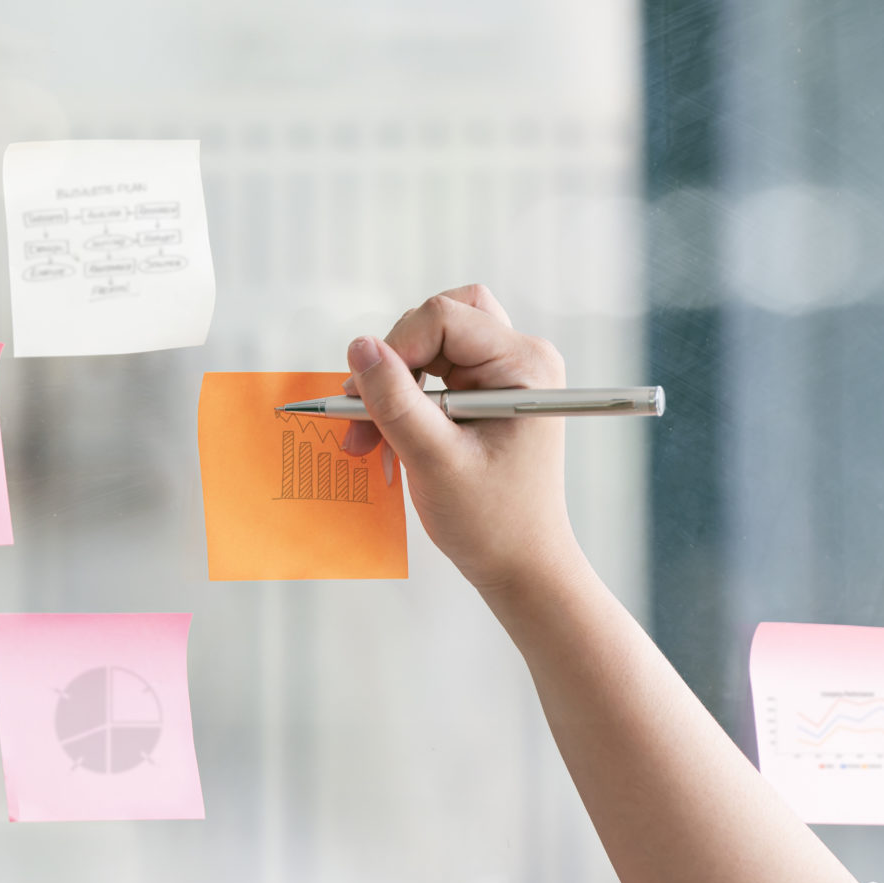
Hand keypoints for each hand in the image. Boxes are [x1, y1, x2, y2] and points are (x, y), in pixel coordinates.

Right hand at [341, 284, 581, 593]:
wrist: (521, 564)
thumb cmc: (493, 521)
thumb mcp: (435, 460)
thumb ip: (395, 400)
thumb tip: (359, 348)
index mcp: (524, 365)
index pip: (443, 318)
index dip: (396, 348)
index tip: (366, 398)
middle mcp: (520, 359)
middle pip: (439, 320)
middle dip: (394, 362)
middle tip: (365, 412)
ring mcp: (504, 375)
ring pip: (431, 345)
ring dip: (393, 385)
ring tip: (370, 437)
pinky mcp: (486, 394)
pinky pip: (434, 375)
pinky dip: (404, 401)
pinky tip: (387, 439)